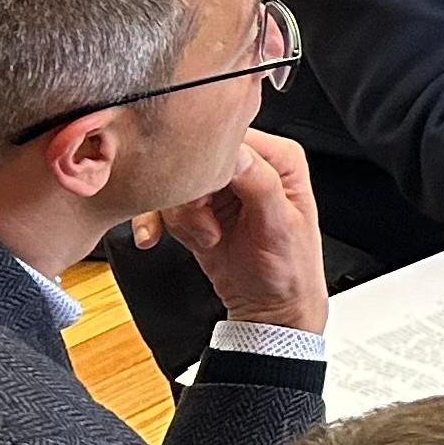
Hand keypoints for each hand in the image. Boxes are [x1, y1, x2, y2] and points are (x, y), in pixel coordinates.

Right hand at [141, 128, 328, 333]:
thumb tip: (234, 152)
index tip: (206, 195)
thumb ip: (260, 184)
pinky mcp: (196, 206)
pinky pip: (159, 201)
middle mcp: (247, 164)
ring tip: (207, 239)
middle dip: (190, 196)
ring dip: (181, 217)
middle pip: (194, 157)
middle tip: (207, 228)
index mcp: (278, 158)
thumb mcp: (280, 226)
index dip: (208, 163)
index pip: (230, 136)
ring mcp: (219, 186)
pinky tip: (155, 239)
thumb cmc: (289, 270)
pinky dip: (154, 221)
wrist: (269, 308)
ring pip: (173, 180)